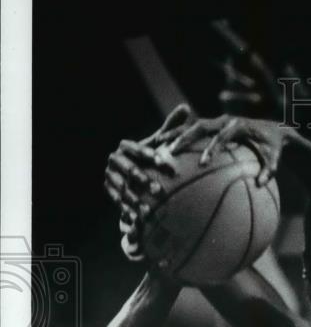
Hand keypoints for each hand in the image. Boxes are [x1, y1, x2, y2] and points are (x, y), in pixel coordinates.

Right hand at [105, 105, 193, 256]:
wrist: (130, 174)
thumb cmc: (149, 157)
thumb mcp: (159, 143)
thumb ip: (170, 127)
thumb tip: (186, 108)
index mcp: (126, 146)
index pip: (137, 149)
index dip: (149, 156)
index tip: (165, 165)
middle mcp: (114, 160)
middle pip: (128, 169)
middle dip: (143, 180)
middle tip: (159, 191)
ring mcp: (109, 176)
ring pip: (121, 187)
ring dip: (134, 198)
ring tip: (149, 209)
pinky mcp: (109, 191)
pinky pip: (117, 201)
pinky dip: (127, 210)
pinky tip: (139, 218)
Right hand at [168, 115, 291, 184]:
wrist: (273, 129)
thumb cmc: (273, 147)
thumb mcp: (275, 159)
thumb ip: (269, 170)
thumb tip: (260, 184)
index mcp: (240, 126)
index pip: (223, 136)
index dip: (213, 149)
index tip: (204, 163)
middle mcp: (226, 120)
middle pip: (202, 126)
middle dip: (186, 137)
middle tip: (172, 151)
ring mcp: (218, 121)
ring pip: (193, 126)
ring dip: (178, 135)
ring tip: (161, 148)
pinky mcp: (214, 126)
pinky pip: (194, 129)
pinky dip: (179, 136)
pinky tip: (165, 149)